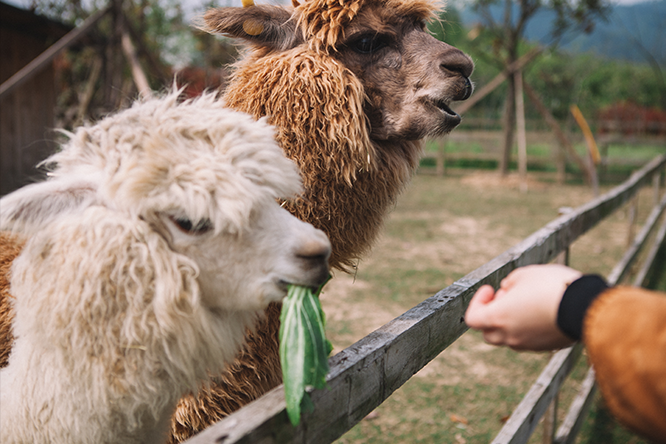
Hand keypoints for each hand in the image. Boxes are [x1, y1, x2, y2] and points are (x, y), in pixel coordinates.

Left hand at [464, 264, 581, 350]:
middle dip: (492, 314)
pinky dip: (527, 327)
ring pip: (509, 337)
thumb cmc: (551, 286)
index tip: (489, 289)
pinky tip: (541, 311)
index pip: (473, 318)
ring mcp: (528, 344)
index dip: (477, 302)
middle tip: (505, 296)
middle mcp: (510, 336)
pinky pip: (528, 339)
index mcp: (498, 318)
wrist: (585, 306)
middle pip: (488, 331)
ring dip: (510, 321)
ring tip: (526, 301)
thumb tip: (507, 289)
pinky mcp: (545, 347)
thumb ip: (510, 283)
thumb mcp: (525, 274)